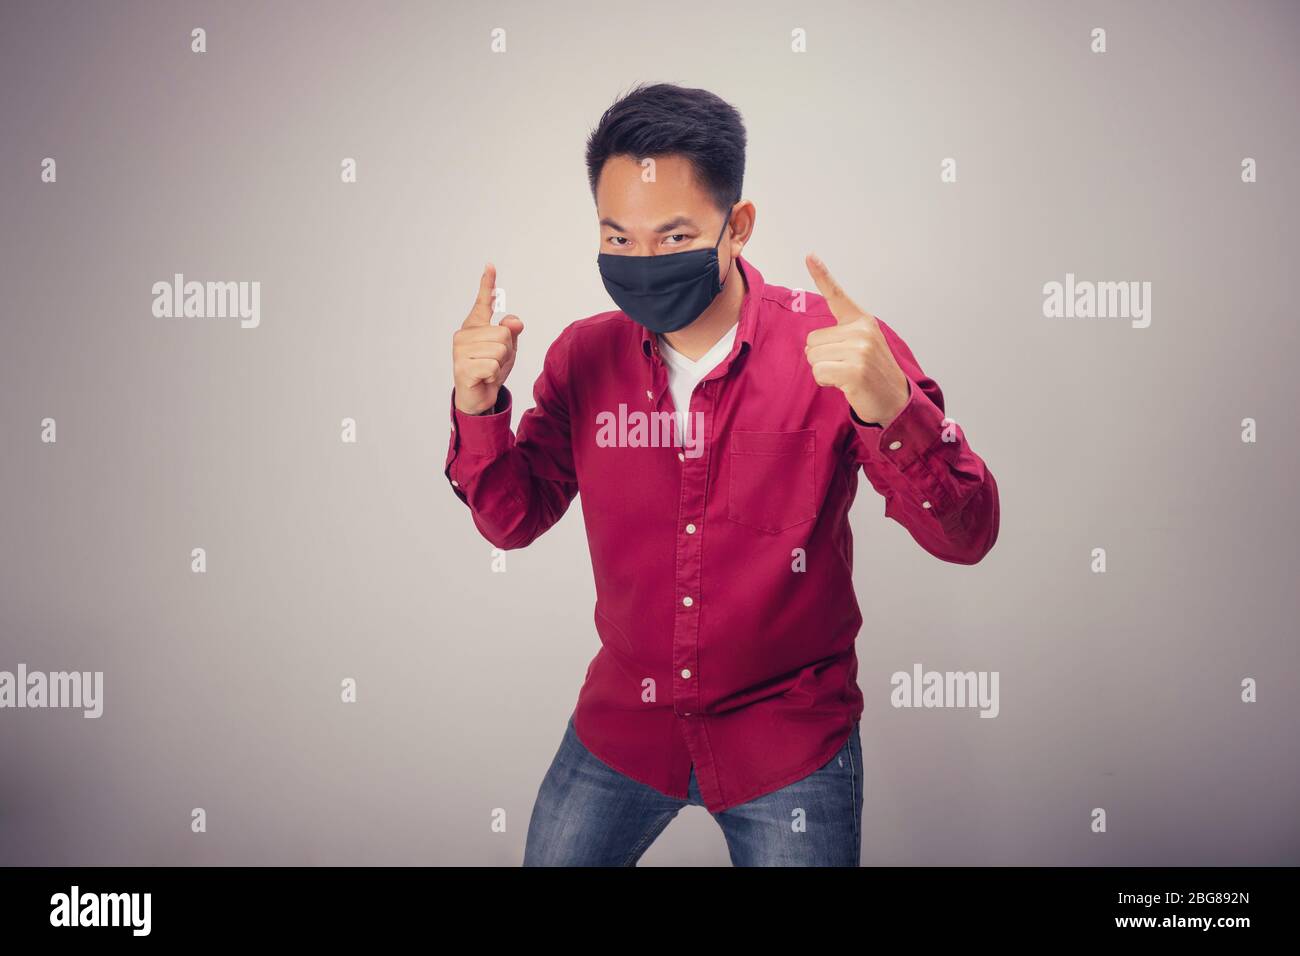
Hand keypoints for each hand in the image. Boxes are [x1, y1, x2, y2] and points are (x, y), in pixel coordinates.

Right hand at [453, 263, 523, 414]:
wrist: (478, 398)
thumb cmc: (490, 369)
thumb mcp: (507, 349)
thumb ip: (512, 332)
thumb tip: (515, 321)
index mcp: (475, 326)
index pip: (483, 302)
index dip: (487, 283)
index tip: (490, 265)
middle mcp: (464, 335)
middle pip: (504, 333)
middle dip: (506, 351)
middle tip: (494, 362)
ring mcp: (460, 351)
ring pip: (500, 349)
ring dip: (500, 364)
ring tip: (488, 370)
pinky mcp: (462, 367)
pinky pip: (493, 365)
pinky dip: (494, 375)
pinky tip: (484, 378)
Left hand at [803, 253, 908, 426]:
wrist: (895, 401)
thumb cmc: (873, 373)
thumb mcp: (861, 346)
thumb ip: (840, 337)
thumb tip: (810, 346)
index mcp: (862, 321)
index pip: (837, 295)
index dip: (821, 275)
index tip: (809, 255)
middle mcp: (862, 331)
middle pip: (812, 340)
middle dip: (821, 357)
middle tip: (845, 366)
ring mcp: (860, 350)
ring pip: (813, 357)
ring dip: (824, 371)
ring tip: (846, 375)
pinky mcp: (854, 370)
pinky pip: (818, 372)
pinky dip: (826, 382)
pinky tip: (845, 385)